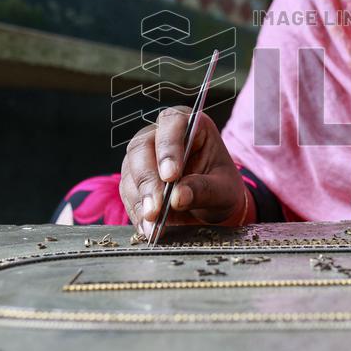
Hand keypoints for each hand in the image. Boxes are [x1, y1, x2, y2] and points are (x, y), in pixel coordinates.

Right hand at [120, 106, 247, 236]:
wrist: (213, 204)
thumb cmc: (221, 187)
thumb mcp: (223, 189)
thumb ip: (204, 190)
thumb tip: (178, 197)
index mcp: (189, 123)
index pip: (172, 123)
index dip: (168, 148)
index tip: (171, 176)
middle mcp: (160, 134)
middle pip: (142, 148)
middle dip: (148, 181)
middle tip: (156, 209)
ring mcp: (143, 155)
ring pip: (130, 171)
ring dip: (140, 200)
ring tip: (153, 224)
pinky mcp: (133, 177)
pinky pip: (127, 192)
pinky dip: (136, 211)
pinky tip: (148, 228)